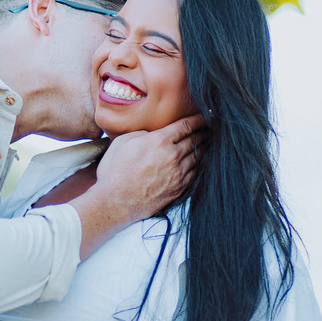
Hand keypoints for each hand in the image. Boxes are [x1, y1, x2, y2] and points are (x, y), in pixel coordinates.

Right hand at [70, 115, 205, 258]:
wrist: (114, 202)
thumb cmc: (114, 172)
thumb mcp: (122, 142)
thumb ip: (142, 133)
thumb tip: (152, 133)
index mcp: (160, 141)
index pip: (186, 126)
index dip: (197, 120)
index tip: (202, 118)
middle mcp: (173, 156)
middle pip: (195, 140)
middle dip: (202, 132)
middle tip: (207, 129)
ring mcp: (177, 174)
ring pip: (198, 157)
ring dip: (202, 148)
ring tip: (204, 144)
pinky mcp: (178, 189)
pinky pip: (194, 173)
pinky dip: (198, 165)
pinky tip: (197, 162)